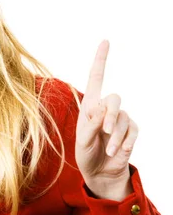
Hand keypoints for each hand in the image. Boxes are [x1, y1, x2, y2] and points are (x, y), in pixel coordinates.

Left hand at [75, 40, 138, 189]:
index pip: (96, 79)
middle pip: (114, 99)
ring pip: (123, 118)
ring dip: (115, 136)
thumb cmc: (86, 154)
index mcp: (89, 106)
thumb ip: (90, 124)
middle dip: (110, 115)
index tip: (105, 41)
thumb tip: (101, 107)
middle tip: (104, 131)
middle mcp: (105, 109)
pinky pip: (132, 131)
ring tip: (108, 149)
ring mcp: (120, 119)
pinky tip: (118, 151)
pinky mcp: (131, 130)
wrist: (100, 172)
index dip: (100, 60)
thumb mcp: (82, 141)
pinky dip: (124, 142)